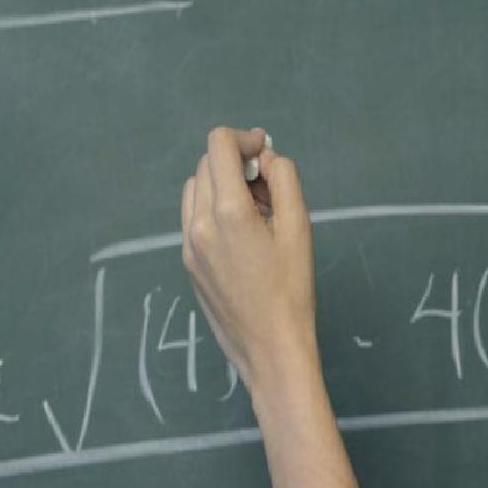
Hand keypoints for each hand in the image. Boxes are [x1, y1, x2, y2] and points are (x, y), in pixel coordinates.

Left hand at [180, 126, 315, 397]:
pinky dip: (214, 210)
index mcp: (228, 211)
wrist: (270, 349)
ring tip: (255, 213)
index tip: (264, 152)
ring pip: (196, 190)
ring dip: (222, 185)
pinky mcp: (188, 263)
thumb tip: (265, 158)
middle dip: (236, 163)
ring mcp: (188, 245)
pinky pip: (194, 218)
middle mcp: (199, 223)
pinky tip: (241, 237)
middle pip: (206, 164)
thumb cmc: (292, 290)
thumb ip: (283, 179)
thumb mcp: (300, 228)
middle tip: (268, 190)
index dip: (244, 138)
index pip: (218, 144)